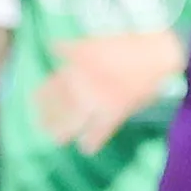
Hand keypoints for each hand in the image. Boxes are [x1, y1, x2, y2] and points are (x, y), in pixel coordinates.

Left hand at [33, 29, 187, 152]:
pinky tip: (86, 149)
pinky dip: (93, 140)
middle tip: (42, 127)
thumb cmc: (127, 46)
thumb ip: (72, 48)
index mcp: (78, 67)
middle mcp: (84, 85)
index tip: (34, 103)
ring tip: (57, 140)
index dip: (43, 97)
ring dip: (65, 132)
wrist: (156, 55)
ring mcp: (99, 100)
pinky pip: (101, 131)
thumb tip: (51, 47)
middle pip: (61, 107)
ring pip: (75, 121)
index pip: (54, 85)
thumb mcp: (95, 42)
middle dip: (49, 118)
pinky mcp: (116, 112)